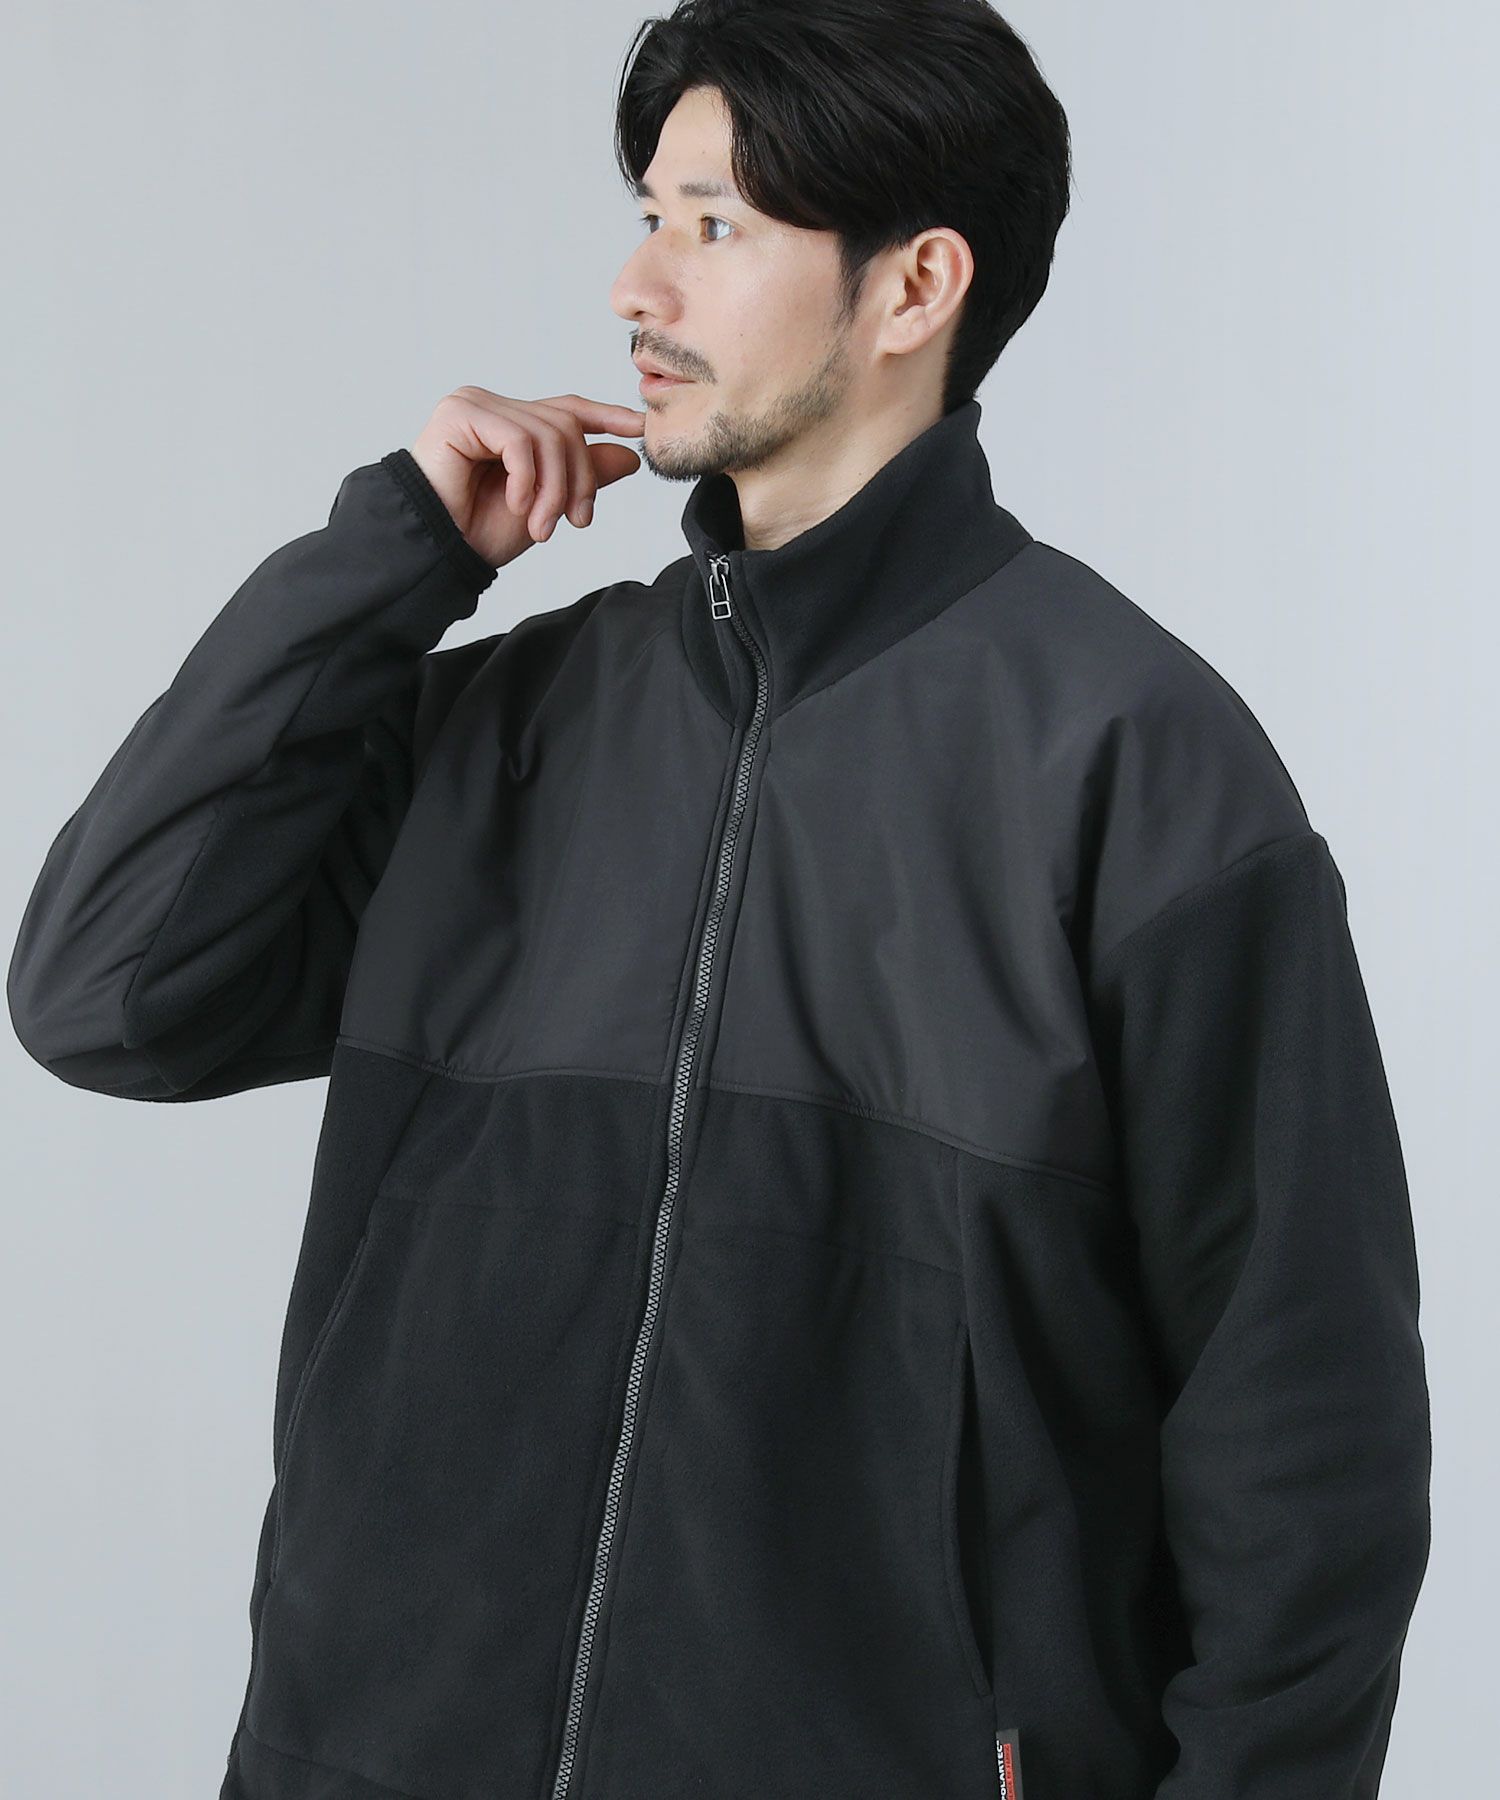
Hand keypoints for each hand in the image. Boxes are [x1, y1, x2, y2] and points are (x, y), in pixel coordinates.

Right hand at [409, 387, 646, 569]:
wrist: (436, 553)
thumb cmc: (479, 532)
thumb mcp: (545, 505)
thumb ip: (582, 476)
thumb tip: (628, 456)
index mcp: (510, 424)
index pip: (566, 410)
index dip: (605, 416)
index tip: (638, 428)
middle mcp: (492, 406)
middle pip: (565, 425)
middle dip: (579, 479)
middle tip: (576, 523)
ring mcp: (474, 405)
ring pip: (548, 434)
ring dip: (554, 490)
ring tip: (541, 528)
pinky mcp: (460, 414)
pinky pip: (519, 440)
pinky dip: (527, 480)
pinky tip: (517, 507)